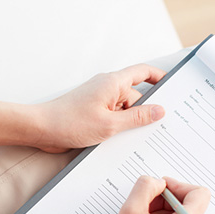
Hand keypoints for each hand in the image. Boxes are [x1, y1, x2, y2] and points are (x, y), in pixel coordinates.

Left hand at [32, 65, 166, 152]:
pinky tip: (116, 140)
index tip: (173, 87)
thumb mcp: (110, 124)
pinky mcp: (92, 112)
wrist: (41, 129)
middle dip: (144, 112)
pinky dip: (116, 127)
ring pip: (123, 110)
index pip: (144, 72)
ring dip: (128, 124)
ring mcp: (98, 100)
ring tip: (127, 138)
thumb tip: (159, 111)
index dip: (160, 77)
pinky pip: (111, 117)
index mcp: (113, 83)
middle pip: (135, 97)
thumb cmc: (69, 122)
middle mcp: (106, 88)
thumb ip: (137, 118)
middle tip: (154, 128)